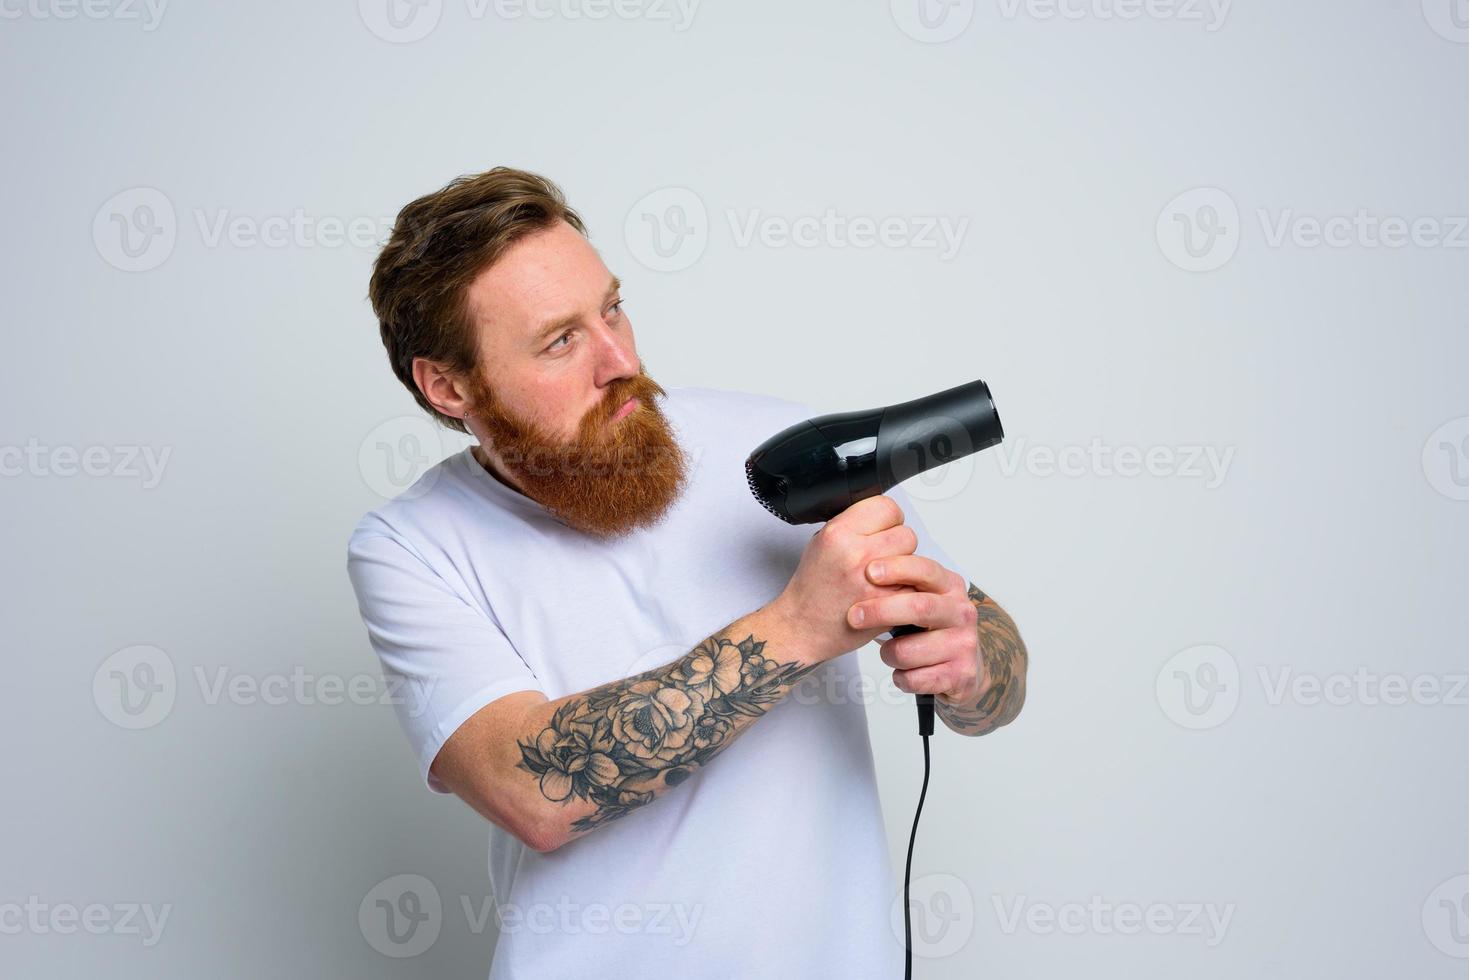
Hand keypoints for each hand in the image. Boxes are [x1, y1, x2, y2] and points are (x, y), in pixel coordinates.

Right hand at [771, 495, 918, 663]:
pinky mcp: (889, 603)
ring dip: (904, 566)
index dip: (887, 518)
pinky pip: (913, 585)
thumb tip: (878, 515)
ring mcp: (875, 580)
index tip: (882, 528)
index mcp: (839, 533)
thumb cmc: (812, 589)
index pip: (886, 506)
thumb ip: (851, 525)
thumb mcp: (821, 543)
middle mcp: (857, 554)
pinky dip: (905, 589)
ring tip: (883, 575)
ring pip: (914, 558)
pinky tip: (886, 593)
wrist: (804, 626)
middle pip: (906, 532)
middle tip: (881, 556)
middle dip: (897, 544)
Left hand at [846, 557, 981, 702]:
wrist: (962, 669)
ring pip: (907, 651)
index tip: (869, 571)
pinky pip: (913, 678)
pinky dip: (900, 677)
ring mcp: (964, 644)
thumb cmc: (931, 629)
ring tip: (890, 652)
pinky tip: (905, 672)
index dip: (897, 568)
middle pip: (919, 607)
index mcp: (951, 586)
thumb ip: (899, 585)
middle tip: (854, 616)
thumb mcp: (921, 598)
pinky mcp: (960, 674)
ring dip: (887, 653)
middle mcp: (961, 612)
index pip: (925, 570)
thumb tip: (861, 570)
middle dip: (881, 611)